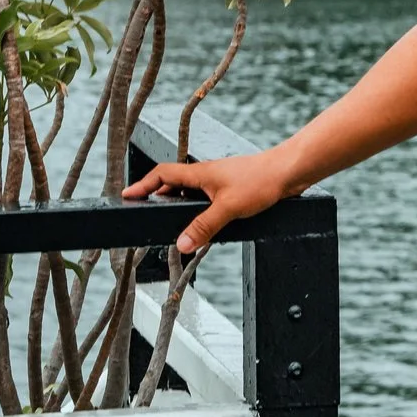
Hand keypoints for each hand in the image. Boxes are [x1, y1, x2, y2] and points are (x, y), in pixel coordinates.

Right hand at [123, 148, 297, 253]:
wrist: (289, 172)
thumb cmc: (261, 181)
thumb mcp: (228, 207)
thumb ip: (204, 226)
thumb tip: (181, 244)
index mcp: (199, 173)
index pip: (162, 175)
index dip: (143, 185)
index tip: (127, 196)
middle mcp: (206, 175)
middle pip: (173, 185)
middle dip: (158, 199)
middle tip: (147, 215)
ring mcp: (219, 182)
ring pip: (191, 194)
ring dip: (180, 206)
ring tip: (173, 225)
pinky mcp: (232, 189)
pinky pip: (207, 200)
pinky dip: (200, 211)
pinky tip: (204, 225)